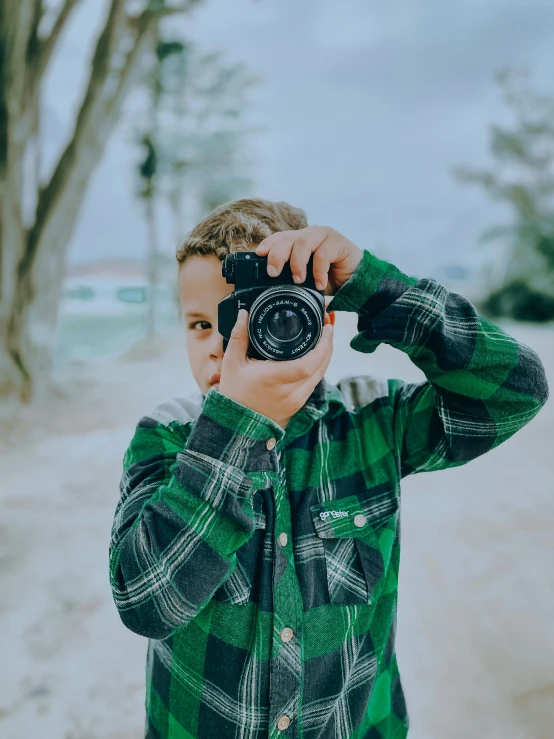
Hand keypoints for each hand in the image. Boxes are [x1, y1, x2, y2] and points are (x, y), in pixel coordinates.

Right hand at [218, 305, 334, 428]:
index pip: (308, 364)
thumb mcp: (232, 363)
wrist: (237, 423)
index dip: (322, 346)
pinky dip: (319, 367)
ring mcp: (296, 400)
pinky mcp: (298, 404)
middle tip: (328, 326)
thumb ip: (239, 336)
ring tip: (326, 337)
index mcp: (274, 379)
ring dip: (326, 356)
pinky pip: (314, 382)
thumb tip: (244, 314)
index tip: (326, 329)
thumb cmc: (234, 394)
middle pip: (320, 367)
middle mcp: (290, 392)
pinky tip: (318, 355)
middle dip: (328, 345)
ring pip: (320, 375)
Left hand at [254, 225, 362, 294]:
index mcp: (299, 241)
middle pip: (288, 238)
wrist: (355, 282)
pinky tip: (320, 284)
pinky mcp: (338, 242)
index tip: (258, 254)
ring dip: (297, 263)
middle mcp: (310, 235)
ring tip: (298, 280)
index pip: (280, 237)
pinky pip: (323, 253)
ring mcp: (324, 236)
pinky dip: (318, 271)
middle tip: (273, 273)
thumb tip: (272, 285)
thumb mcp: (306, 279)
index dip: (268, 244)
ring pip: (303, 242)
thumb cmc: (329, 279)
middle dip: (278, 255)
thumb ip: (292, 276)